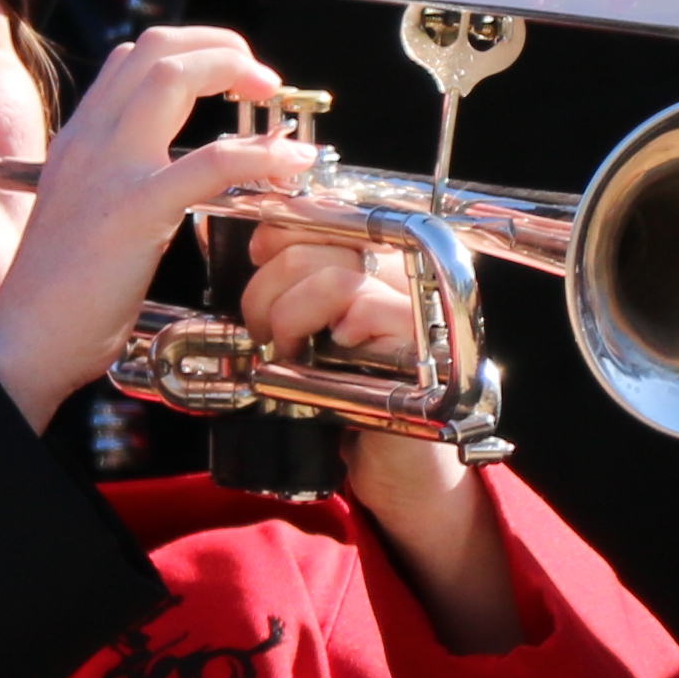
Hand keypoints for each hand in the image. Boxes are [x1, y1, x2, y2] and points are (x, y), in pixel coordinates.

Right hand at [0, 27, 326, 431]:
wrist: (21, 343)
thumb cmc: (53, 300)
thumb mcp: (78, 217)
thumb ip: (112, 186)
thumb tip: (161, 179)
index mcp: (77, 141)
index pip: (132, 59)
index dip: (190, 52)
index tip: (227, 76)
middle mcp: (89, 140)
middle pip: (158, 48)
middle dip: (220, 45)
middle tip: (258, 79)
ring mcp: (109, 169)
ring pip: (175, 75)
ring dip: (235, 69)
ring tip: (269, 95)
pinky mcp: (134, 209)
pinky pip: (209, 161)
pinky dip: (260, 152)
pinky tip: (288, 161)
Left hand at [227, 227, 524, 648]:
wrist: (400, 466)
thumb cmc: (352, 401)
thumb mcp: (313, 333)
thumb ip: (296, 283)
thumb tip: (259, 239)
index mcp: (379, 258)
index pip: (322, 211)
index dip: (278, 230)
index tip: (258, 261)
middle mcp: (403, 270)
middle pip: (316, 241)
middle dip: (268, 289)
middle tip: (269, 334)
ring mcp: (416, 303)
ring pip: (332, 277)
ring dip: (291, 318)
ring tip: (294, 352)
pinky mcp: (420, 340)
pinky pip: (362, 310)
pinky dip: (332, 332)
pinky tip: (333, 353)